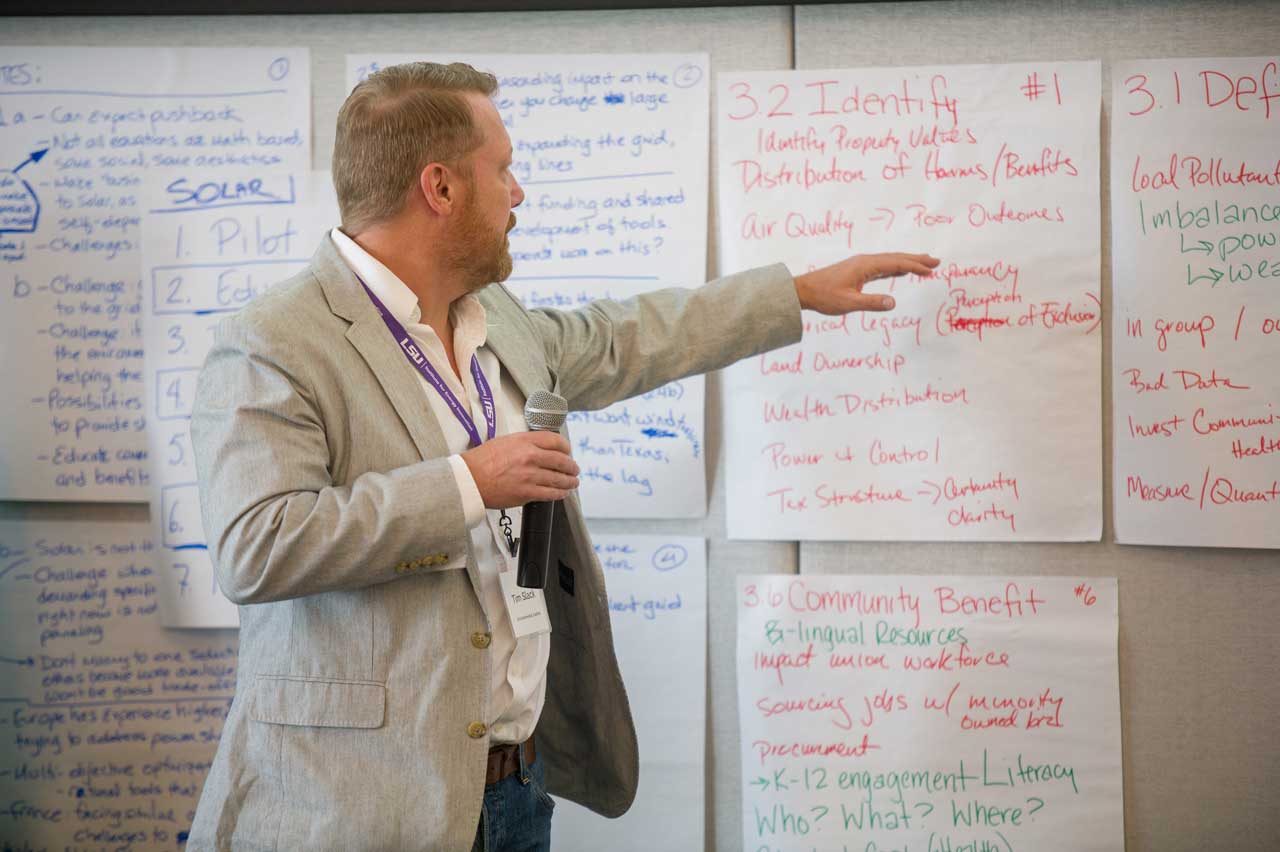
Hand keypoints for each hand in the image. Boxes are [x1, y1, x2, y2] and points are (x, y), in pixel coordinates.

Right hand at [461, 431, 579, 508]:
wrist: (469, 480)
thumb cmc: (481, 461)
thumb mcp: (504, 442)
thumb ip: (524, 443)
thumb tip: (539, 447)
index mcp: (524, 441)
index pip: (555, 440)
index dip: (566, 448)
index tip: (568, 452)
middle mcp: (530, 456)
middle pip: (561, 461)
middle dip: (571, 467)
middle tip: (574, 470)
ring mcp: (530, 475)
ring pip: (559, 479)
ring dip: (569, 482)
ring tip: (573, 482)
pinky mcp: (527, 493)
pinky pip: (550, 493)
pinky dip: (560, 493)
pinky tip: (563, 493)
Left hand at [794, 252, 939, 314]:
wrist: (804, 290)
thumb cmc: (824, 296)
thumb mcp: (848, 303)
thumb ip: (871, 303)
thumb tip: (893, 303)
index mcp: (865, 266)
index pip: (896, 263)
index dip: (915, 266)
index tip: (931, 270)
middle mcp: (865, 261)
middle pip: (896, 258)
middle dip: (916, 259)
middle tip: (936, 262)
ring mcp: (861, 265)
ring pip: (890, 261)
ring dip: (908, 262)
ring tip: (924, 264)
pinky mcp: (857, 270)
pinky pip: (882, 266)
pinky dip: (896, 267)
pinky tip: (901, 270)